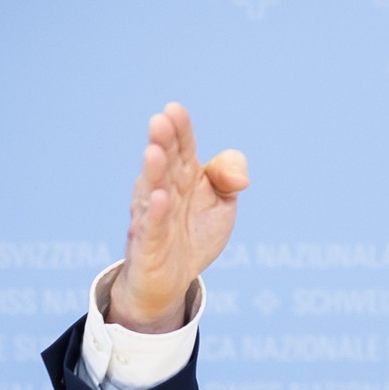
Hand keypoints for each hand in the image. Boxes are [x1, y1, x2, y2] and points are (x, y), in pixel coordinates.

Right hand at [108, 102, 247, 332]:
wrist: (171, 280)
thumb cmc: (195, 233)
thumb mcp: (222, 203)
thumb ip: (229, 179)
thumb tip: (239, 177)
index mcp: (183, 177)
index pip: (182, 149)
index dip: (179, 130)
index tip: (174, 109)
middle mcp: (164, 193)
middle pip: (165, 165)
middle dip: (163, 143)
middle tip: (159, 121)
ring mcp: (154, 219)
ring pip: (152, 193)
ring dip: (154, 172)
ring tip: (154, 152)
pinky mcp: (149, 248)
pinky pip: (151, 230)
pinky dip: (154, 215)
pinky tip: (158, 198)